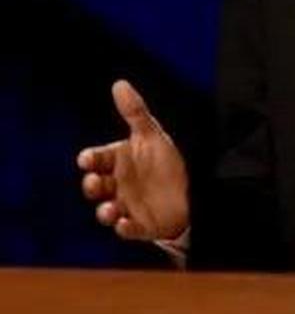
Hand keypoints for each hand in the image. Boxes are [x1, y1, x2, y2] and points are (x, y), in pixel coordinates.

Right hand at [77, 79, 189, 241]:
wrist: (188, 192)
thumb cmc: (163, 162)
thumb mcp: (152, 136)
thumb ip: (135, 112)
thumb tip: (119, 84)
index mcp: (118, 162)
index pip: (98, 159)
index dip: (90, 159)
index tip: (87, 159)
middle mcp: (117, 185)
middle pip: (96, 186)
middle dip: (92, 186)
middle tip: (96, 183)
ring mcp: (126, 206)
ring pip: (107, 211)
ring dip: (104, 211)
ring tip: (109, 209)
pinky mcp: (140, 225)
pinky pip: (128, 229)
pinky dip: (125, 228)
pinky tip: (125, 224)